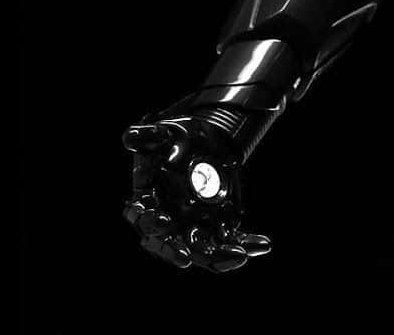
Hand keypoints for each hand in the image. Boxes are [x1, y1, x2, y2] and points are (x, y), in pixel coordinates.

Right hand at [122, 116, 270, 270]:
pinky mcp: (218, 227)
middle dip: (177, 252)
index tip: (164, 220)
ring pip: (204, 251)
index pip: (143, 218)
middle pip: (170, 244)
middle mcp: (170, 221)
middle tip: (187, 258)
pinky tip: (262, 244)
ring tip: (240, 255)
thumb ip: (147, 137)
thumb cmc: (176, 140)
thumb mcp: (164, 133)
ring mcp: (194, 227)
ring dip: (220, 256)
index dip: (151, 222)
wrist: (205, 143)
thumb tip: (131, 137)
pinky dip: (247, 244)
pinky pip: (232, 241)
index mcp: (149, 202)